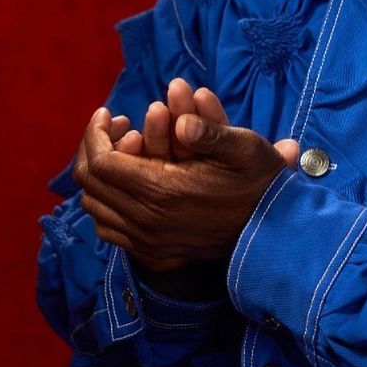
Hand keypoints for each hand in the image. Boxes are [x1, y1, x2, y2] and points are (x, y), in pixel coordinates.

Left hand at [73, 89, 299, 272]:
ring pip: (95, 208)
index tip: (108, 112)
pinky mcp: (154, 254)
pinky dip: (106, 203)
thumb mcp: (246, 147)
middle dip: (94, 148)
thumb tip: (182, 122)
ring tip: (118, 150)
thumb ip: (211, 130)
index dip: (96, 133)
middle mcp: (147, 222)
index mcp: (163, 192)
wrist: (275, 230)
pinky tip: (125, 183)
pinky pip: (109, 229)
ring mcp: (148, 243)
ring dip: (98, 176)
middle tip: (114, 126)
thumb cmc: (260, 182)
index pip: (101, 163)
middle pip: (91, 185)